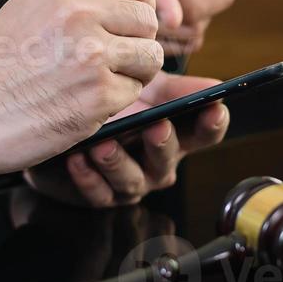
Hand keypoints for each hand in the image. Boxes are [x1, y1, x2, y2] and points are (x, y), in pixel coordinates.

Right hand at [0, 0, 162, 190]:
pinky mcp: (98, 94)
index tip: (134, 16)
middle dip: (137, 40)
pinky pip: (135, 90)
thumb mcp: (28, 7)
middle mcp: (76, 12)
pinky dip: (117, 100)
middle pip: (147, 17)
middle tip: (113, 57)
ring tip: (99, 79)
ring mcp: (90, 54)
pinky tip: (86, 101)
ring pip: (150, 55)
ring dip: (133, 71)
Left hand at [24, 73, 229, 207]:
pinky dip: (87, 176)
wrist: (68, 124)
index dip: (213, 123)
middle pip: (167, 159)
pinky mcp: (100, 195)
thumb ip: (176, 90)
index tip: (215, 108)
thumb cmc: (115, 107)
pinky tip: (77, 157)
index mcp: (176, 136)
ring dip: (117, 162)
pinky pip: (96, 192)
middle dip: (162, 143)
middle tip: (156, 125)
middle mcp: (158, 164)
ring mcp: (130, 183)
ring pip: (131, 180)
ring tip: (103, 144)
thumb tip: (213, 86)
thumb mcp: (146, 90)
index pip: (204, 134)